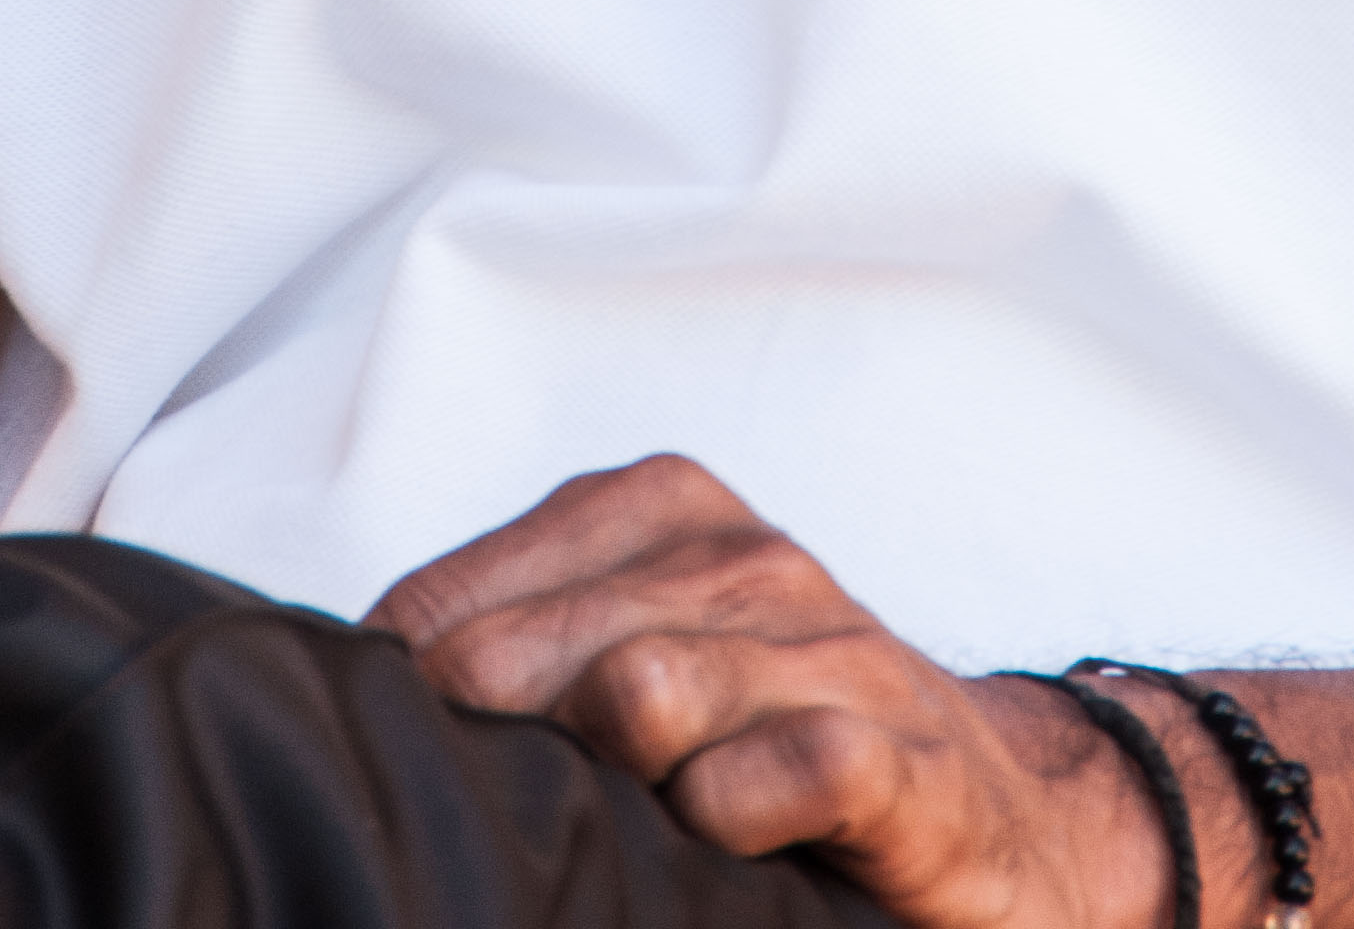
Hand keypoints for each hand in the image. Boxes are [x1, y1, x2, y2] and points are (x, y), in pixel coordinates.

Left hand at [366, 453, 1234, 928]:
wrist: (1002, 817)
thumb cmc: (779, 741)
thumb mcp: (641, 670)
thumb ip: (518, 661)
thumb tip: (351, 706)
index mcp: (659, 518)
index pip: (458, 597)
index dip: (400, 693)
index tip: (377, 762)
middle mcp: (742, 565)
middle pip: (535, 645)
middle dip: (479, 731)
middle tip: (453, 813)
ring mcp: (830, 652)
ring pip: (651, 686)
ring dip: (598, 766)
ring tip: (588, 826)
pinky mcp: (904, 761)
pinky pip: (794, 762)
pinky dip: (733, 805)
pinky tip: (710, 835)